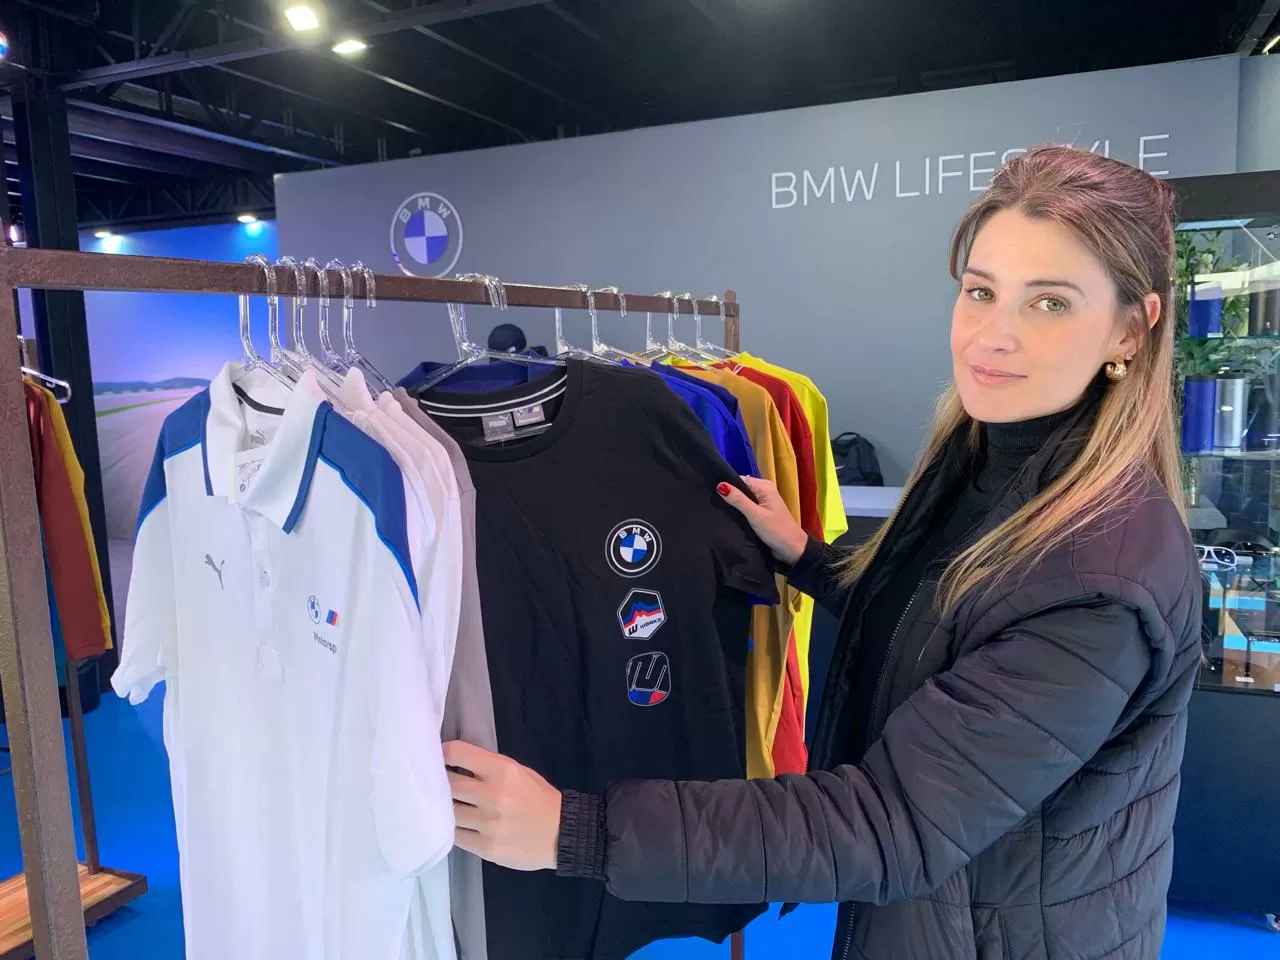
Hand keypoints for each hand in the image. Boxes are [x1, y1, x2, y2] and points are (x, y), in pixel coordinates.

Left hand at [444, 740, 561, 871]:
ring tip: (453, 807)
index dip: (443, 753)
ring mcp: (488, 823)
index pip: (457, 753)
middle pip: (448, 783)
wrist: (562, 833)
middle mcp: (492, 794)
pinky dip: (455, 830)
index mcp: (502, 770)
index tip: (439, 758)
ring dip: (448, 808)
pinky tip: (462, 825)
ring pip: (449, 812)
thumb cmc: (539, 798)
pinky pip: (456, 836)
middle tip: (439, 783)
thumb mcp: (518, 771)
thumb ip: (488, 767)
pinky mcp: (486, 847)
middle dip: (441, 782)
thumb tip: (455, 765)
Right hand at [717, 476, 808, 564]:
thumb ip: (738, 501)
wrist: (792, 550)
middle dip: (729, 496)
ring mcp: (763, 502)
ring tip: (717, 510)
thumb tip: (720, 485)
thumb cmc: (776, 531)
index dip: (726, 485)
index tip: (711, 493)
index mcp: (764, 487)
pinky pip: (746, 508)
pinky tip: (728, 517)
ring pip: (742, 499)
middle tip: (712, 504)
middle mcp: (764, 491)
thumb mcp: (755, 516)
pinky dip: (739, 512)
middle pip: (740, 489)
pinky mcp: (761, 513)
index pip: (740, 480)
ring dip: (733, 505)